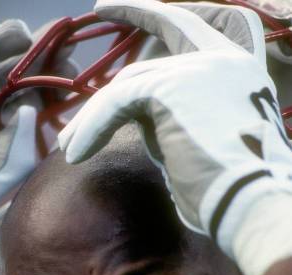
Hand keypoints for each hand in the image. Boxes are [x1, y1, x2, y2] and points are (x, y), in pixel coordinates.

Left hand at [59, 0, 291, 274]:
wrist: (251, 207)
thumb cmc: (230, 194)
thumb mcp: (203, 145)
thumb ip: (175, 121)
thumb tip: (140, 120)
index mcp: (238, 72)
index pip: (197, 24)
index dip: (159, 12)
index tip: (124, 4)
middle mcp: (223, 60)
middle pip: (159, 44)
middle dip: (126, 32)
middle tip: (99, 15)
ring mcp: (200, 69)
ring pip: (130, 84)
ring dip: (94, 118)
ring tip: (70, 146)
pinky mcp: (172, 88)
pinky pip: (118, 102)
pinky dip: (93, 128)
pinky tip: (77, 154)